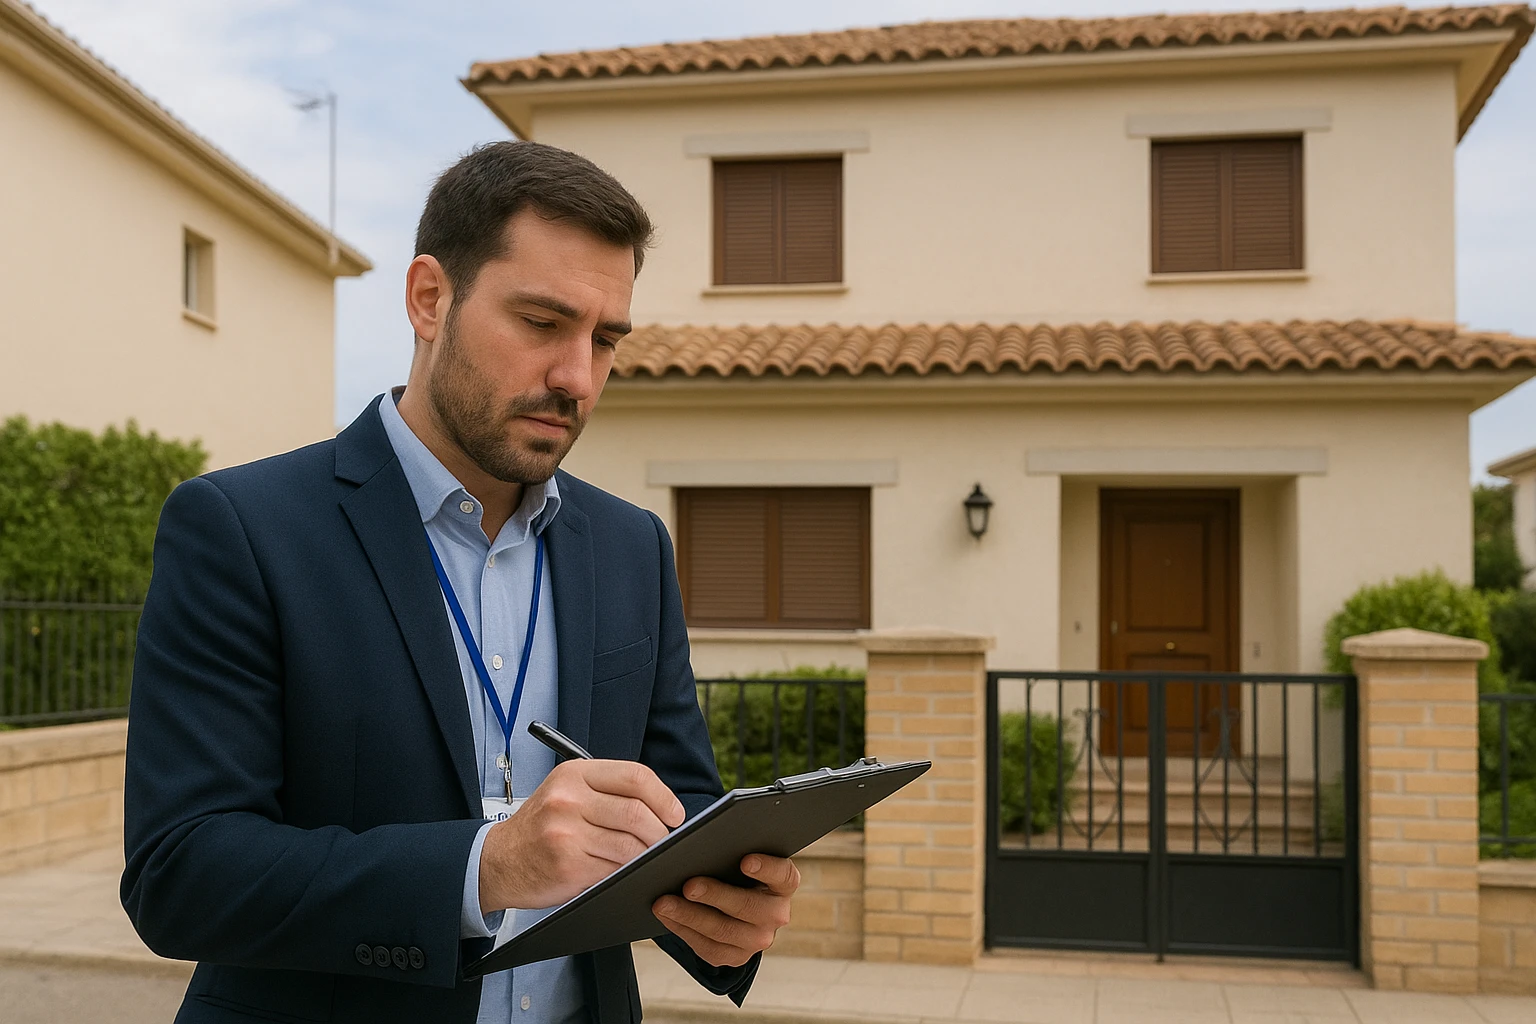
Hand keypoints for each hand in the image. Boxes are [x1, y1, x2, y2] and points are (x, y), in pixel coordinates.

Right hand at [479, 760, 684, 912]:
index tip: (675, 813)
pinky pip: (615, 869)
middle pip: (637, 812)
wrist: (498, 861)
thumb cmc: (541, 826)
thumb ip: (607, 792)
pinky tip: (622, 871)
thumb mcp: (567, 792)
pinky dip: (626, 872)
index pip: (634, 776)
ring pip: (631, 845)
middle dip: (660, 831)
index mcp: (574, 774)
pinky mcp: (567, 865)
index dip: (664, 796)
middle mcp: (569, 799)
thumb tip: (661, 807)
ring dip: (646, 855)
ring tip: (645, 857)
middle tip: (662, 841)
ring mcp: (566, 833)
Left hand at [652, 854, 799, 966]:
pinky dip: (683, 931)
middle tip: (688, 886)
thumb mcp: (740, 858)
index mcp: (783, 884)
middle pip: (747, 907)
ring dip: (689, 916)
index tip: (745, 861)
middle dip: (714, 896)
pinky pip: (708, 948)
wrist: (735, 906)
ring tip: (664, 904)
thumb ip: (730, 852)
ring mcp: (758, 939)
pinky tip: (666, 917)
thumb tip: (700, 846)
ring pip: (722, 930)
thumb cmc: (735, 872)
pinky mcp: (736, 956)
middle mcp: (776, 914)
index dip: (766, 868)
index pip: (782, 875)